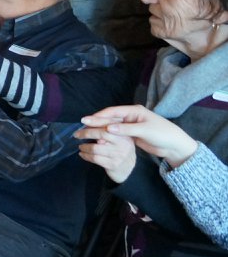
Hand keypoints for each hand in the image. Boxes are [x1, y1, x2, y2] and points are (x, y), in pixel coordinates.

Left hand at [74, 125, 136, 183]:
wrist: (127, 168)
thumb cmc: (119, 149)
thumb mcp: (118, 138)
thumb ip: (107, 130)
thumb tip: (88, 123)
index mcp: (124, 133)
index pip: (109, 123)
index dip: (95, 121)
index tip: (83, 120)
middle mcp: (123, 143)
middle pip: (102, 134)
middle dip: (86, 133)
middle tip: (77, 134)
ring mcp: (118, 154)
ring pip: (95, 148)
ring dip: (84, 147)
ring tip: (81, 146)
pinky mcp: (113, 164)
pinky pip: (95, 158)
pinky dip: (85, 155)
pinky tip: (82, 154)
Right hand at [80, 105, 199, 170]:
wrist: (174, 145)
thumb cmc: (162, 134)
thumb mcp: (144, 131)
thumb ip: (126, 129)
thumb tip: (108, 129)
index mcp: (134, 111)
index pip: (113, 112)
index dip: (99, 116)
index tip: (86, 120)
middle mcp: (131, 116)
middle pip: (110, 118)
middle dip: (96, 121)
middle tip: (82, 125)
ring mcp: (131, 125)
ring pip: (112, 126)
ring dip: (100, 128)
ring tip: (87, 131)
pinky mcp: (131, 134)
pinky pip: (116, 133)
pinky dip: (107, 135)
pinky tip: (99, 137)